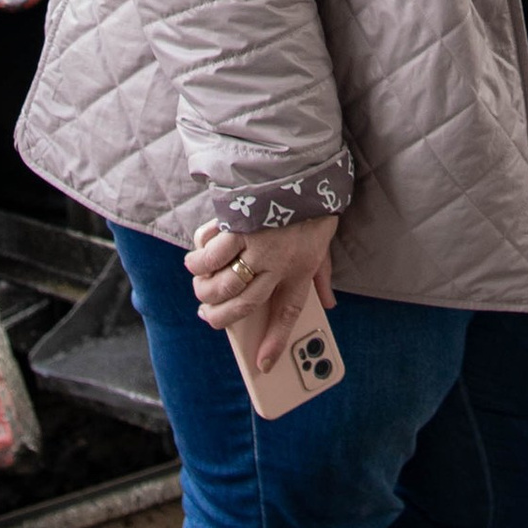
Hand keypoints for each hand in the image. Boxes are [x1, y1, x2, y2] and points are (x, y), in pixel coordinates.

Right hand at [189, 215, 338, 371]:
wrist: (300, 163)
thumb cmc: (311, 204)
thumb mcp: (325, 241)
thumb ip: (322, 274)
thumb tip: (329, 303)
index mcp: (301, 267)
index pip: (288, 314)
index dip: (275, 341)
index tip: (263, 364)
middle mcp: (278, 261)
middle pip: (242, 304)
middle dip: (219, 317)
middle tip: (207, 317)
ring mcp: (255, 244)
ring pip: (220, 281)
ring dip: (204, 288)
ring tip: (198, 286)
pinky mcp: (236, 224)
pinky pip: (211, 251)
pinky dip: (200, 257)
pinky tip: (198, 256)